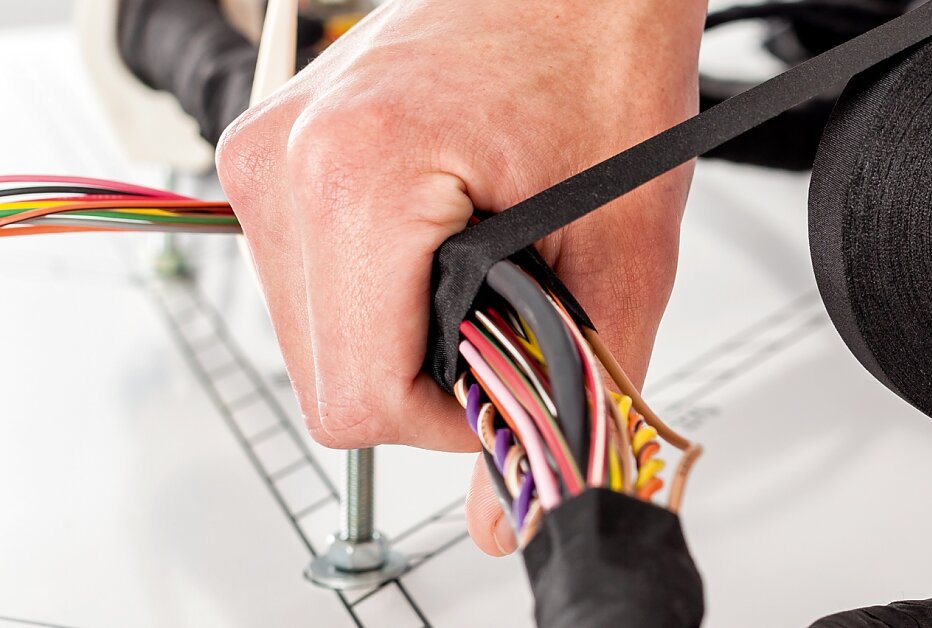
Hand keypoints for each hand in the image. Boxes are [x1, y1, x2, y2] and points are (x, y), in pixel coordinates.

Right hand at [217, 0, 705, 554]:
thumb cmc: (603, 53)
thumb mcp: (625, 246)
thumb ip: (581, 387)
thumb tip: (511, 509)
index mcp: (356, 176)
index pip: (358, 398)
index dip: (450, 423)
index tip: (510, 385)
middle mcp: (287, 160)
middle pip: (326, 377)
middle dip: (427, 379)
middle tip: (513, 320)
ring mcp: (268, 149)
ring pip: (314, 334)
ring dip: (403, 332)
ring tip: (485, 260)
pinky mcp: (276, 147)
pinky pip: (310, 276)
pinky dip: (382, 286)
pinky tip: (447, 238)